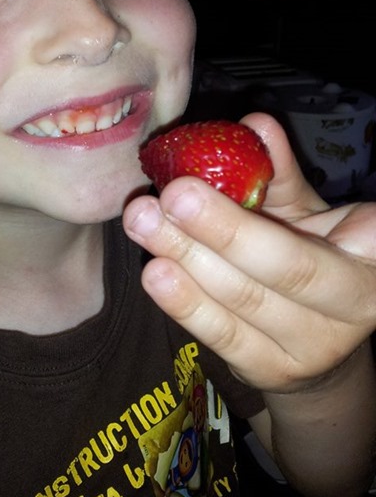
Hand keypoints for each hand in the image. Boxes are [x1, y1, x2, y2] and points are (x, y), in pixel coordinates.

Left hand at [123, 112, 375, 392]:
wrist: (323, 338)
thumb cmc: (315, 258)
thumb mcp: (308, 214)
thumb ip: (282, 174)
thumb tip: (254, 123)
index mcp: (370, 262)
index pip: (314, 237)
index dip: (253, 216)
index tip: (194, 182)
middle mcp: (354, 310)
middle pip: (282, 270)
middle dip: (217, 230)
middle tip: (164, 197)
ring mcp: (313, 349)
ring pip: (244, 303)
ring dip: (187, 259)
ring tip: (143, 223)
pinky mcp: (272, 372)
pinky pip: (224, 336)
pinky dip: (186, 304)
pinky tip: (155, 272)